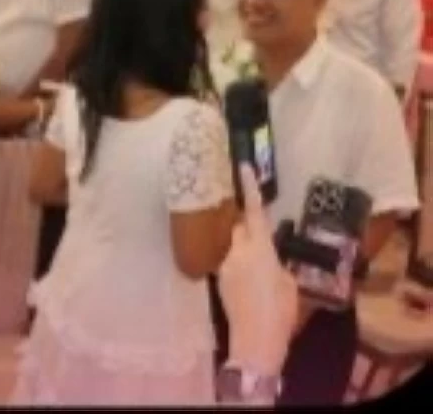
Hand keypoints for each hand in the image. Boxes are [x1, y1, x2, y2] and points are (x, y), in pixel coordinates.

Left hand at [220, 163, 298, 377]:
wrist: (256, 342)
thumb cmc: (280, 312)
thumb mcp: (290, 285)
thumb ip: (278, 264)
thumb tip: (271, 259)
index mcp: (260, 247)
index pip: (254, 211)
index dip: (250, 187)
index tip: (243, 166)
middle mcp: (238, 250)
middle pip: (240, 228)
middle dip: (248, 230)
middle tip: (262, 244)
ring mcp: (225, 264)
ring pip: (234, 248)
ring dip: (244, 254)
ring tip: (259, 277)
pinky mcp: (219, 279)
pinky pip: (231, 265)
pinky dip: (240, 270)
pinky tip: (251, 289)